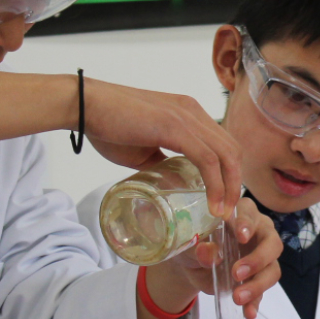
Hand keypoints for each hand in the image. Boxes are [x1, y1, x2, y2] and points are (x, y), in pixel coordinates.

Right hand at [84, 79, 243, 218]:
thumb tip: (174, 181)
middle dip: (235, 183)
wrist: (84, 105)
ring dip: (230, 188)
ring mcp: (187, 116)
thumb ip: (163, 161)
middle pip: (232, 150)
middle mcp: (194, 111)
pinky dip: (216, 184)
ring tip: (222, 213)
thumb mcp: (144, 150)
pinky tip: (214, 204)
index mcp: (189, 113)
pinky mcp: (175, 126)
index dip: (229, 173)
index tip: (224, 200)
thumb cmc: (108, 125)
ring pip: (226, 155)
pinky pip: (207, 158)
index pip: (223, 144)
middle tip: (228, 211)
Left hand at [142, 198, 283, 318]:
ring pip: (272, 269)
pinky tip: (248, 312)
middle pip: (272, 243)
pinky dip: (255, 302)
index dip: (248, 224)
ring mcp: (262, 257)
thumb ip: (199, 246)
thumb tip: (206, 251)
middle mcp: (258, 233)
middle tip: (237, 273)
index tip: (241, 236)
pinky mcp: (258, 278)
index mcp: (241, 214)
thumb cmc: (194, 243)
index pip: (250, 214)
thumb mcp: (191, 244)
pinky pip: (263, 291)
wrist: (190, 265)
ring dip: (257, 285)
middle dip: (257, 260)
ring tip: (238, 297)